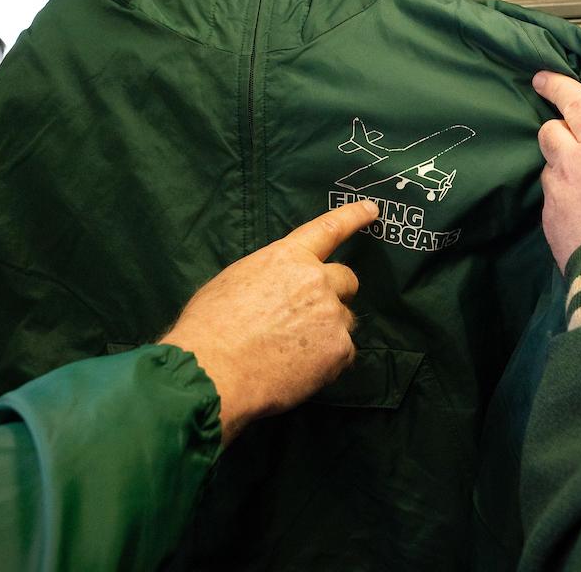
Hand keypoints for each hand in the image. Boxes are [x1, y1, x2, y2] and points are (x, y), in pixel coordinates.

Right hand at [159, 199, 378, 444]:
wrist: (212, 372)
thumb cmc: (209, 327)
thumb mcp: (235, 280)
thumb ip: (270, 276)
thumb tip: (280, 287)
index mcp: (287, 257)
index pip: (328, 229)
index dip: (353, 216)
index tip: (372, 209)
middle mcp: (316, 280)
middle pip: (347, 279)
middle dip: (335, 293)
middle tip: (310, 316)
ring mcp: (331, 315)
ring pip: (345, 319)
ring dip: (329, 330)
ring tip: (295, 350)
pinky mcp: (339, 350)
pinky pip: (344, 353)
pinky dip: (328, 361)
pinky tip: (300, 369)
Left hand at [533, 71, 580, 270]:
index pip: (574, 101)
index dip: (557, 85)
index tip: (543, 77)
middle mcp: (571, 163)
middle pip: (549, 132)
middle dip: (559, 129)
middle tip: (579, 141)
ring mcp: (557, 196)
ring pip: (549, 170)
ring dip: (564, 170)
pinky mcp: (550, 227)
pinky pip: (552, 203)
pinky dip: (565, 203)